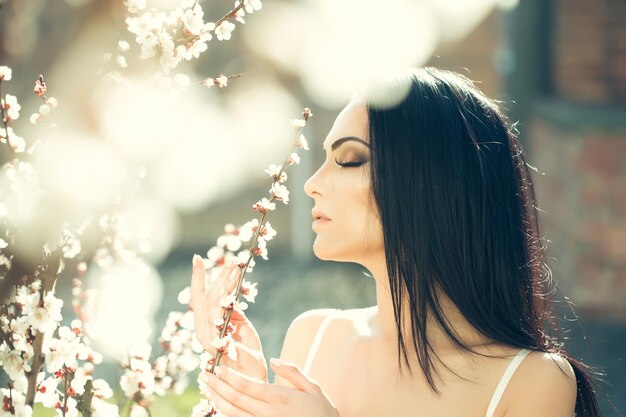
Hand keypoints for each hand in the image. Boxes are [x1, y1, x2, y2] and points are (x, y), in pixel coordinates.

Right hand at [190, 254, 267, 381]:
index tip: (197, 258)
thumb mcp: (243, 326)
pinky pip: (218, 321)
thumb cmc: (247, 352)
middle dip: (220, 278)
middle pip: (209, 298)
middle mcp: (202, 329)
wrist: (252, 376)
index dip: (198, 278)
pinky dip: (223, 307)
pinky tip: (229, 294)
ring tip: (234, 271)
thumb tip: (232, 298)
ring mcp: (207, 338)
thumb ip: (234, 312)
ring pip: (213, 306)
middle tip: (232, 262)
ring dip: (225, 287)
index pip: (200, 297)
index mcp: (206, 323)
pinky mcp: (215, 345)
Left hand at [198, 358, 339, 416]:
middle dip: (217, 385)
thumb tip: (273, 360)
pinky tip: (218, 405)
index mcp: (279, 398)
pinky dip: (226, 413)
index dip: (229, 377)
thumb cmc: (321, 411)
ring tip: (206, 388)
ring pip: (233, 413)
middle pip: (235, 398)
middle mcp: (268, 413)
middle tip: (202, 375)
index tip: (217, 368)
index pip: (247, 386)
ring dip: (217, 399)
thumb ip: (292, 372)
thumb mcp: (313, 387)